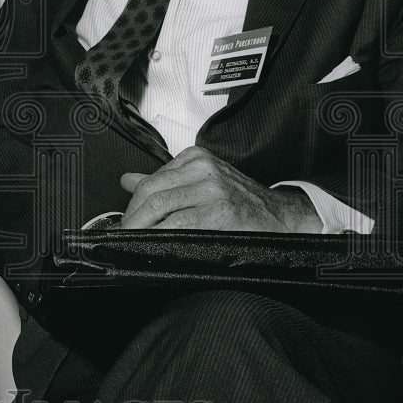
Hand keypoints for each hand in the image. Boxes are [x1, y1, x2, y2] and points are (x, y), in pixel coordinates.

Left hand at [119, 146, 322, 231]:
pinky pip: (179, 223)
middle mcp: (202, 168)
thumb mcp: (200, 182)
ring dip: (140, 227)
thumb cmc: (239, 201)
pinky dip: (160, 235)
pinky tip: (152, 244)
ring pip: (160, 205)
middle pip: (151, 191)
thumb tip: (126, 179)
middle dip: (131, 216)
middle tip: (122, 235)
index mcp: (195, 158)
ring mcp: (212, 187)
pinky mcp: (220, 211)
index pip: (150, 180)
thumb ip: (164, 180)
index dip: (131, 204)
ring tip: (131, 241)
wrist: (281, 216)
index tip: (123, 221)